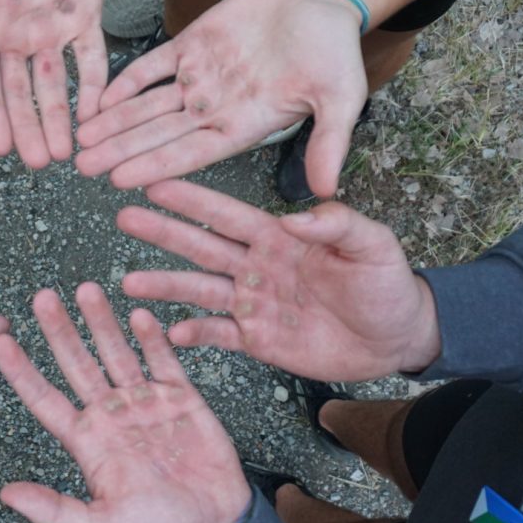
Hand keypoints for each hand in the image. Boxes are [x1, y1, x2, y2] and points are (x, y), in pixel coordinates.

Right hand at [0, 0, 107, 168]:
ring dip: (55, 121)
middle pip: (15, 92)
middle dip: (22, 129)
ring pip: (52, 86)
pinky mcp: (85, 14)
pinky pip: (93, 59)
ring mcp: (49, 25)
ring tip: (60, 157)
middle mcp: (12, 30)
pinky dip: (97, 88)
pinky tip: (97, 119)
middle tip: (30, 166)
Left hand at [0, 283, 250, 522]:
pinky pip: (164, 362)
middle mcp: (111, 415)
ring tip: (86, 289)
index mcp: (87, 442)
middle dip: (60, 331)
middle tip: (41, 297)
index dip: (22, 371)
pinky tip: (139, 313)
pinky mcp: (182, 398)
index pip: (45, 399)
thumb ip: (55, 509)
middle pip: (78, 364)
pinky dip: (152, 338)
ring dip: (102, 322)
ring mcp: (145, 402)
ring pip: (117, 353)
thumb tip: (4, 495)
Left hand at [76, 0, 368, 196]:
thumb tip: (325, 192)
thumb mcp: (341, 98)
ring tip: (80, 139)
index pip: (191, 153)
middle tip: (80, 166)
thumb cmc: (335, 51)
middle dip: (120, 149)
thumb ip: (328, 142)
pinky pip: (151, 67)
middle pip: (159, 134)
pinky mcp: (191, 44)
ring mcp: (200, 77)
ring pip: (148, 105)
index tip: (120, 180)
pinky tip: (99, 98)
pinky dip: (126, 81)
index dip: (155, 165)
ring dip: (115, 121)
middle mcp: (215, 108)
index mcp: (243, 126)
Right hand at [117, 180, 441, 379]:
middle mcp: (257, 266)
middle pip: (201, 246)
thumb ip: (338, 224)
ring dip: (165, 285)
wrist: (398, 339)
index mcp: (280, 237)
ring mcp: (254, 303)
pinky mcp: (258, 339)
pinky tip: (169, 332)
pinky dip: (194, 333)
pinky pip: (218, 335)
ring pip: (200, 290)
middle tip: (124, 218)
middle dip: (163, 233)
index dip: (193, 200)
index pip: (228, 214)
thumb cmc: (388, 286)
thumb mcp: (373, 245)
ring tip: (128, 283)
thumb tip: (295, 217)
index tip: (156, 183)